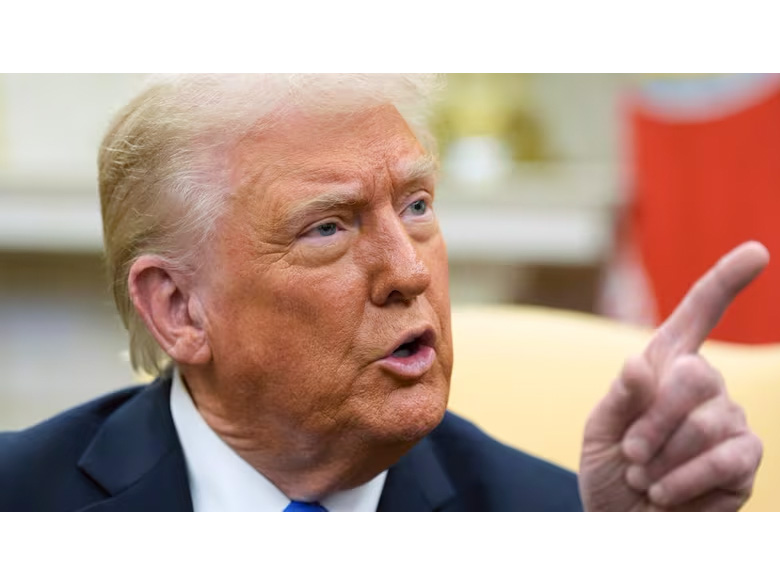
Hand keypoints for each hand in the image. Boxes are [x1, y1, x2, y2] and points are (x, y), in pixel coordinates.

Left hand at [579, 241, 769, 510]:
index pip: (698, 316)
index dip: (725, 282)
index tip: (756, 252)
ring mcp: (731, 420)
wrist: (624, 526)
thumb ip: (620, 400)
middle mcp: (704, 386)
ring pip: (707, 420)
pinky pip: (727, 456)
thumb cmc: (611, 474)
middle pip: (695, 375)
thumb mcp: (599, 434)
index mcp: (663, 368)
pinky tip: (664, 493)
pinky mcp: (746, 459)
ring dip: (663, 457)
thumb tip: (638, 364)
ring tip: (643, 477)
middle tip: (631, 453)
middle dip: (655, 420)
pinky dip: (685, 478)